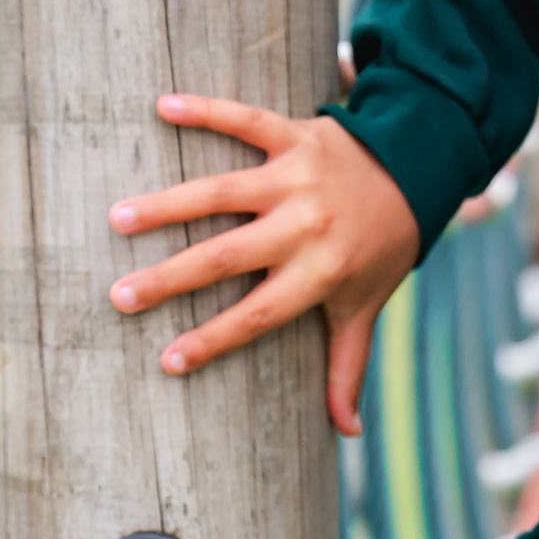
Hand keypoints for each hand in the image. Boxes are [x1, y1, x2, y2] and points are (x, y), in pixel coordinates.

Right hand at [106, 94, 420, 434]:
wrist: (420, 167)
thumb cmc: (382, 245)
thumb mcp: (367, 304)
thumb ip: (349, 365)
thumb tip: (347, 433)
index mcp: (322, 272)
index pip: (259, 315)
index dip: (215, 339)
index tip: (167, 361)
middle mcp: (308, 225)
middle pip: (228, 257)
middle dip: (171, 278)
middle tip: (119, 295)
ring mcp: (299, 177)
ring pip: (224, 192)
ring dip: (170, 203)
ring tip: (119, 217)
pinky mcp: (297, 135)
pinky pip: (248, 119)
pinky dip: (207, 110)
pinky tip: (164, 106)